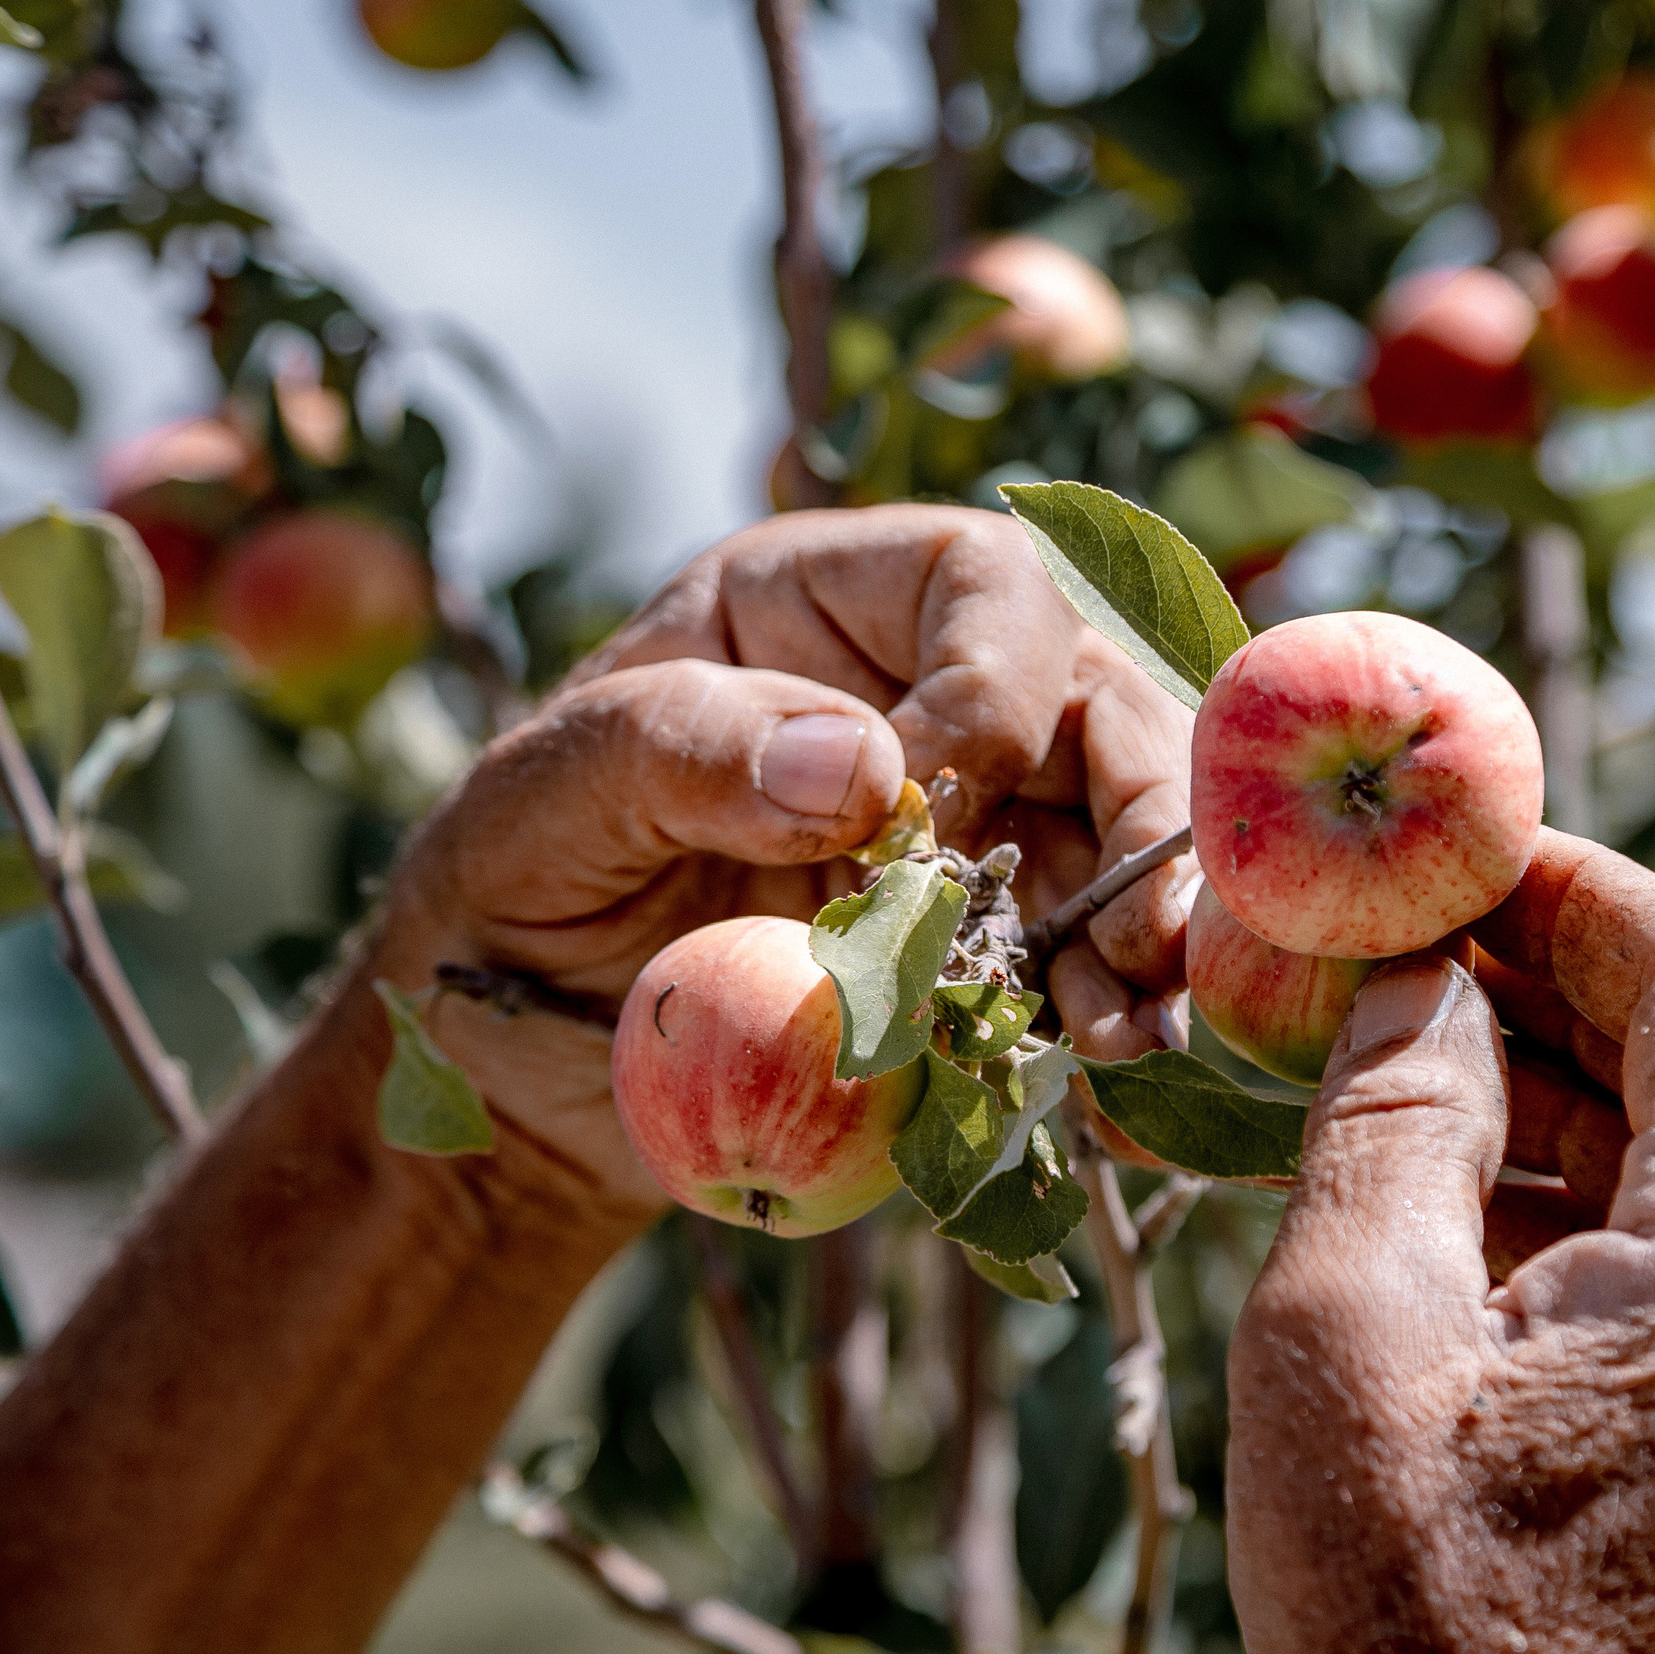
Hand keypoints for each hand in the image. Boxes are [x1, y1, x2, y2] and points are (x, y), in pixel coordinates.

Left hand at [368, 504, 1193, 1219]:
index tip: (920, 811)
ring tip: (1130, 1032)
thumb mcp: (542, 798)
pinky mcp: (987, 942)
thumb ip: (680, 748)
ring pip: (1125, 831)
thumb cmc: (507, 888)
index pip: (981, 579)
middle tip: (1139, 937)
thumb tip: (863, 765)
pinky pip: (1090, 955)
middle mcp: (924, 694)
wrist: (512, 1068)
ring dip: (1147, 928)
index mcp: (821, 604)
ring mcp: (975, 821)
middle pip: (1097, 701)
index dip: (989, 685)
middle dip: (1139, 814)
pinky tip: (1112, 1074)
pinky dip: (1113, 1012)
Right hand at [1224, 829, 1654, 1653]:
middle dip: (1596, 970)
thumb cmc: (1402, 1614)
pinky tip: (1477, 1200)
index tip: (1458, 856)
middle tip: (1443, 943)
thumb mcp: (1345, 1326)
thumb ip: (1393, 1110)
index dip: (1581, 886)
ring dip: (1601, 1079)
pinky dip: (1623, 1191)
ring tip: (1428, 1061)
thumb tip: (1416, 973)